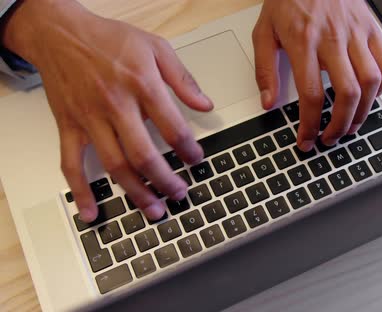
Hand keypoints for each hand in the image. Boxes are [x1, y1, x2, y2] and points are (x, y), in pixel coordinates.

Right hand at [2, 0, 212, 221]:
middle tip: (180, 194)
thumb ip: (183, 79)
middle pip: (144, 154)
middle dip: (165, 181)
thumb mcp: (156, 47)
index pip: (173, 128)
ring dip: (136, 192)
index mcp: (142, 85)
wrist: (61, 33)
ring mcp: (90, 119)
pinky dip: (81, 191)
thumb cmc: (109, 39)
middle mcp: (116, 105)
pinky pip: (71, 164)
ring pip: (114, 165)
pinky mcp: (70, 126)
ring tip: (154, 209)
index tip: (197, 160)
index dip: (189, 150)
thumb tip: (205, 104)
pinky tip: (92, 212)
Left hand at [253, 0, 381, 150]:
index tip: (306, 140)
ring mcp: (356, 34)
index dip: (310, 124)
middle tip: (331, 138)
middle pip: (347, 93)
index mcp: (303, 42)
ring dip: (364, 112)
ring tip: (351, 125)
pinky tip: (369, 98)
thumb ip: (264, 70)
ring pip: (371, 82)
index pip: (311, 94)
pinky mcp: (372, 29)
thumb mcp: (264, 32)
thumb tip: (268, 104)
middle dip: (340, 125)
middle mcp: (333, 39)